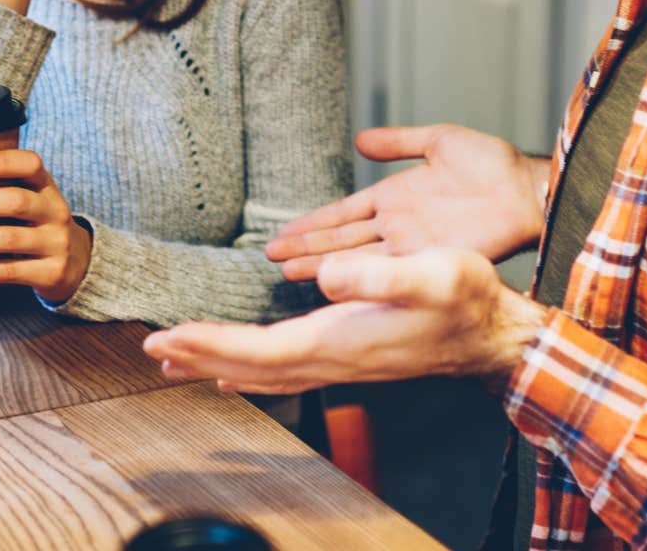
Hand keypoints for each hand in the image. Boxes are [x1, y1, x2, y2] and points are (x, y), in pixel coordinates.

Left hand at [0, 149, 90, 303]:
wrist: (77, 265)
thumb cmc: (36, 227)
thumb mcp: (32, 202)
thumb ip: (0, 192)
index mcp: (46, 188)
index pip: (31, 164)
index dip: (1, 162)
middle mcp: (55, 212)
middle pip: (16, 202)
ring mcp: (56, 244)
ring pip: (9, 238)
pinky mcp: (50, 272)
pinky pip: (9, 271)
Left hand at [143, 248, 553, 393]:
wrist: (496, 334)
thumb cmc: (468, 299)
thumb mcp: (432, 273)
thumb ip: (379, 275)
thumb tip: (327, 277)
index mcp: (341, 340)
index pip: (259, 351)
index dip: (209, 344)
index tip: (166, 336)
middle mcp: (334, 360)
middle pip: (252, 368)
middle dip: (200, 356)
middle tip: (151, 348)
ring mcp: (342, 364)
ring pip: (266, 374)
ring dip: (219, 365)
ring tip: (179, 360)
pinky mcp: (351, 358)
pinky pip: (286, 371)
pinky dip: (252, 369)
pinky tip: (240, 369)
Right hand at [265, 125, 548, 279]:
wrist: (526, 190)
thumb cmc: (491, 164)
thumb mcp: (438, 141)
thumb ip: (399, 141)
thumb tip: (361, 139)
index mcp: (394, 197)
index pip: (343, 213)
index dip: (313, 222)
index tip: (283, 231)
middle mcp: (396, 225)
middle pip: (341, 239)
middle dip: (305, 247)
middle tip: (270, 256)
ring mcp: (410, 245)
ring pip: (355, 256)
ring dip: (322, 263)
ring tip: (287, 270)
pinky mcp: (428, 258)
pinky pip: (385, 268)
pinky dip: (357, 274)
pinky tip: (332, 281)